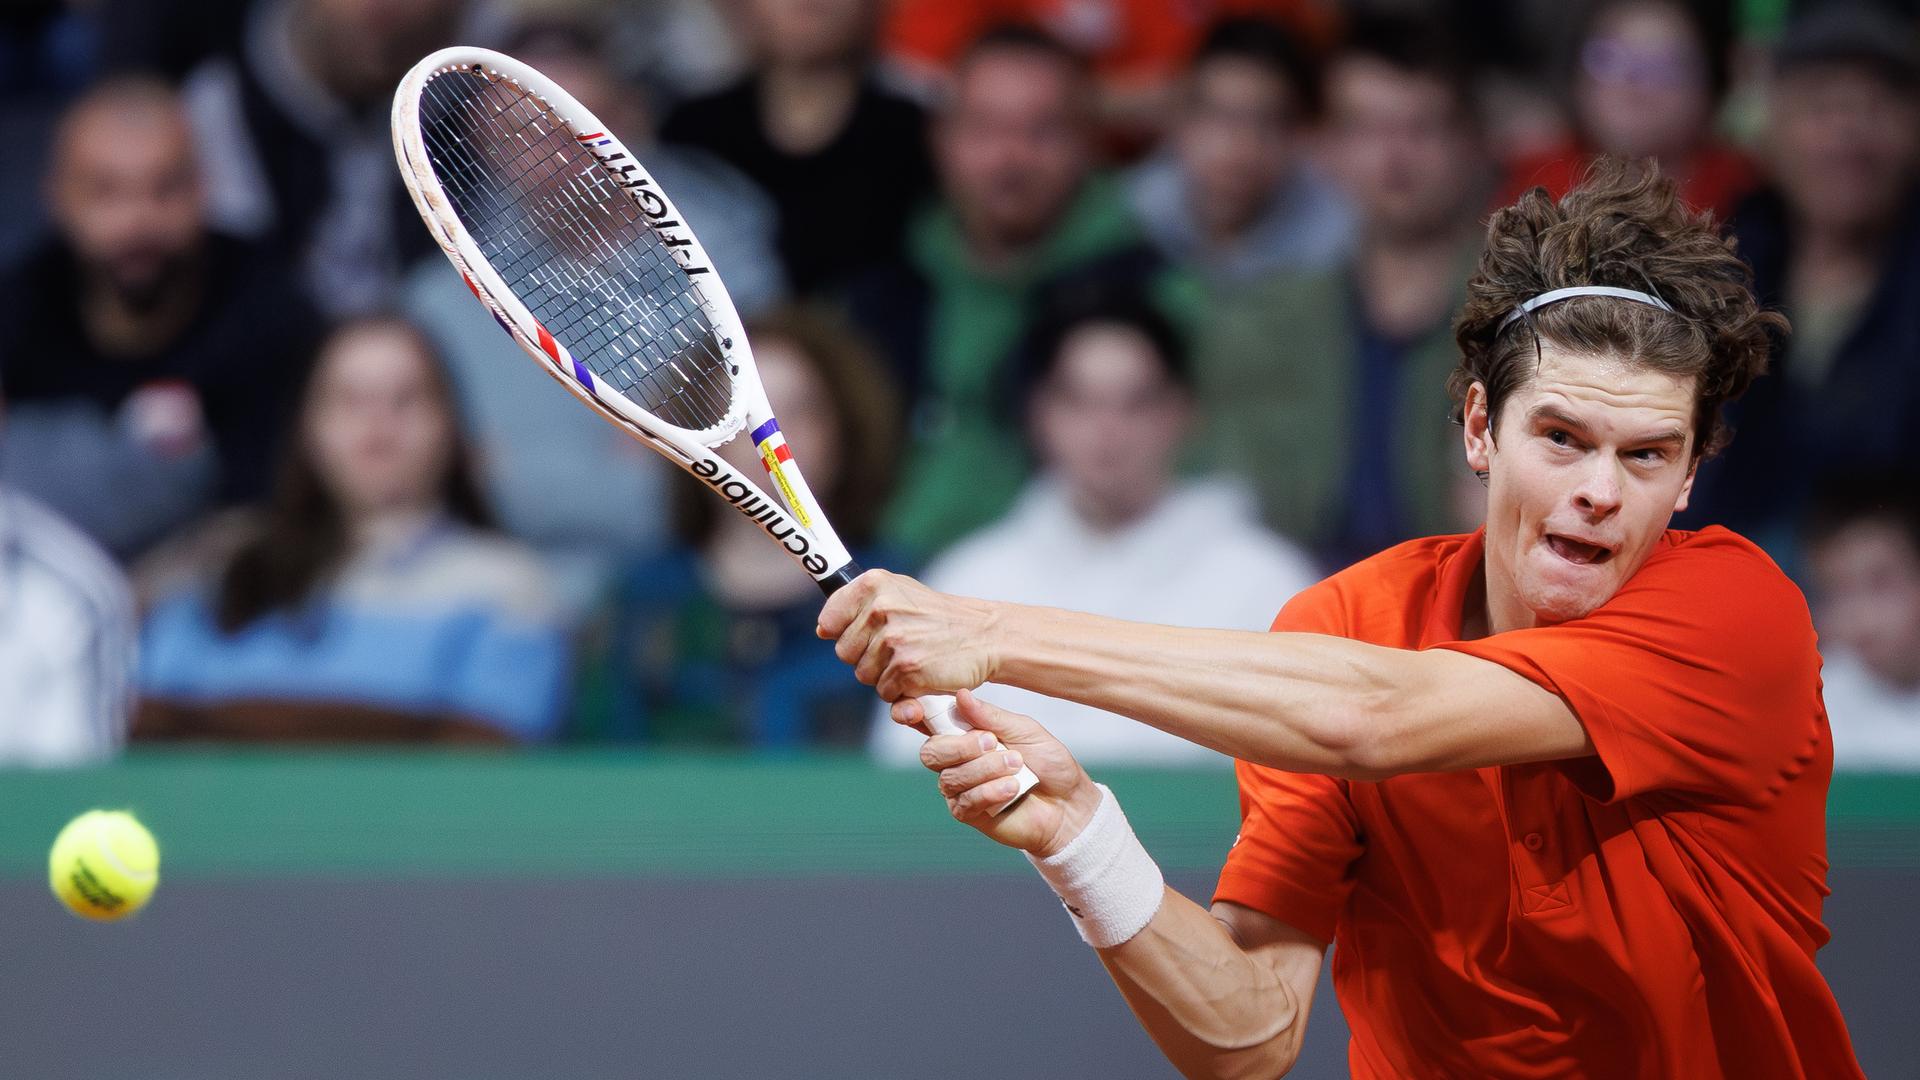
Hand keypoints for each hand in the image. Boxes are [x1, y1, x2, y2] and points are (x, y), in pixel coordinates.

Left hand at [816, 569, 1002, 700]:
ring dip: (885, 675)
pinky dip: (902, 690)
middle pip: (844, 652)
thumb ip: (858, 604)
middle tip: (899, 645)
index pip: (830, 620)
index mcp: (874, 585)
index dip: (842, 632)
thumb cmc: (937, 618)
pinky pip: (886, 693)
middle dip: (866, 656)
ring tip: (913, 656)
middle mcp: (881, 609)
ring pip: (864, 675)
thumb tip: (822, 630)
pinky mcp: (906, 668)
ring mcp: (893, 640)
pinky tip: (922, 672)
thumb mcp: (899, 592)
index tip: (862, 633)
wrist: (983, 635)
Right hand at [909, 690, 1101, 857]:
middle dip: (960, 746)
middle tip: (992, 742)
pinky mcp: (969, 813)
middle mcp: (957, 760)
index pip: (929, 722)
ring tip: (1017, 766)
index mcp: (966, 733)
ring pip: (950, 777)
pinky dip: (989, 791)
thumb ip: (991, 717)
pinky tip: (1011, 789)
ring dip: (986, 769)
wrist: (1069, 803)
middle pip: (931, 752)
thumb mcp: (1024, 730)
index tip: (912, 710)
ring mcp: (960, 788)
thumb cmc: (1048, 763)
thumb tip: (960, 695)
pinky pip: (964, 801)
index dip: (913, 714)